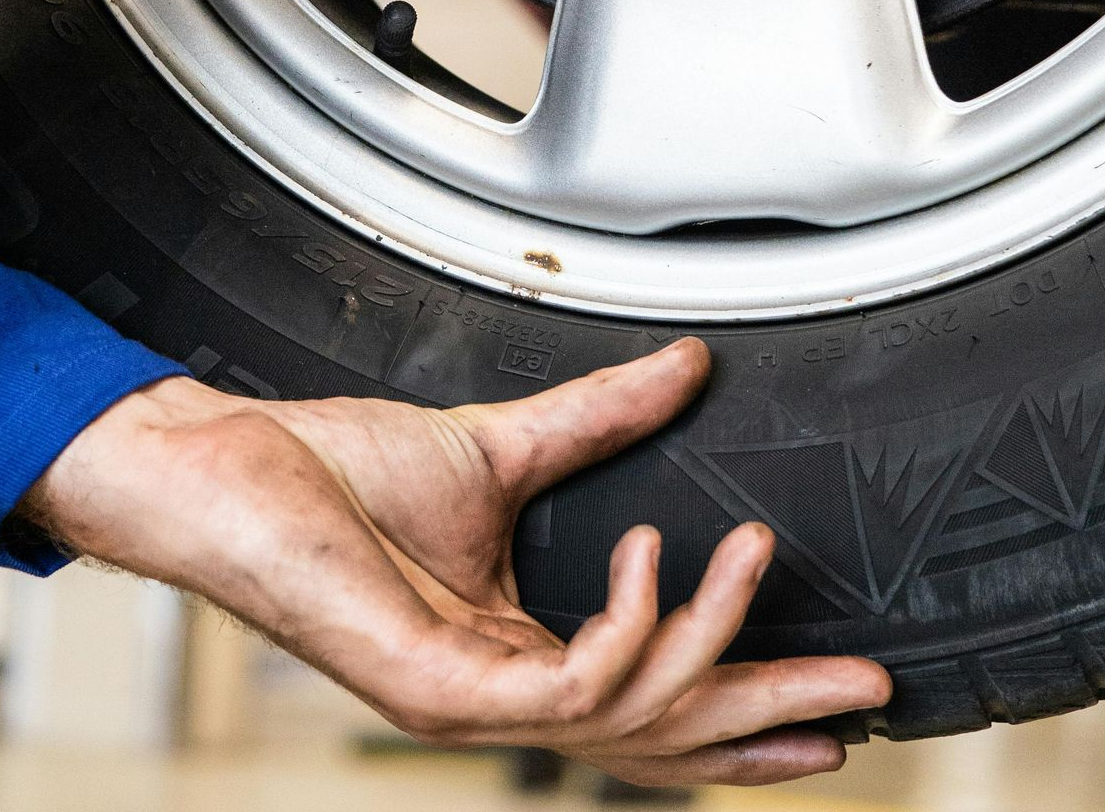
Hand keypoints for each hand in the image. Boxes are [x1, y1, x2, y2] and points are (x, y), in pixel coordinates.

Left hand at [20, 338, 889, 784]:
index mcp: (517, 651)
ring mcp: (468, 701)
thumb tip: (682, 367)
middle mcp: (500, 694)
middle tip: (870, 693)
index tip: (835, 711)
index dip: (746, 711)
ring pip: (629, 714)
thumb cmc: (334, 470)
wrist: (235, 469)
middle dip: (773, 718)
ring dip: (711, 640)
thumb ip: (597, 420)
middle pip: (668, 738)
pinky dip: (623, 630)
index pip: (653, 702)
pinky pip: (563, 687)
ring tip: (756, 555)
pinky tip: (650, 563)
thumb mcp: (498, 446)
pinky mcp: (438, 684)